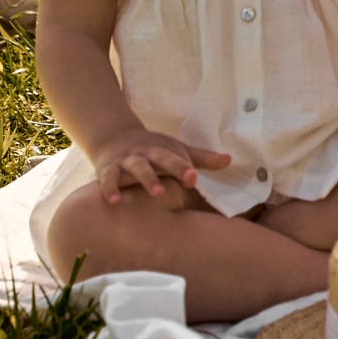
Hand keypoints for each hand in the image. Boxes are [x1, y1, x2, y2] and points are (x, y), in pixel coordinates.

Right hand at [92, 128, 230, 203]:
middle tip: (188, 179)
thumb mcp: (176, 151)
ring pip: (137, 168)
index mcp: (164, 151)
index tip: (195, 178)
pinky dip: (110, 189)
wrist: (114, 137)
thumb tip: (229, 160)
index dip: (186, 168)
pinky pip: (108, 179)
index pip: (178, 158)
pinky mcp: (108, 170)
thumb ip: (202, 159)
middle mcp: (146, 154)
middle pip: (161, 159)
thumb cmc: (153, 151)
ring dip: (147, 178)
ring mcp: (127, 162)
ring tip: (157, 193)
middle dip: (174, 168)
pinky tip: (114, 201)